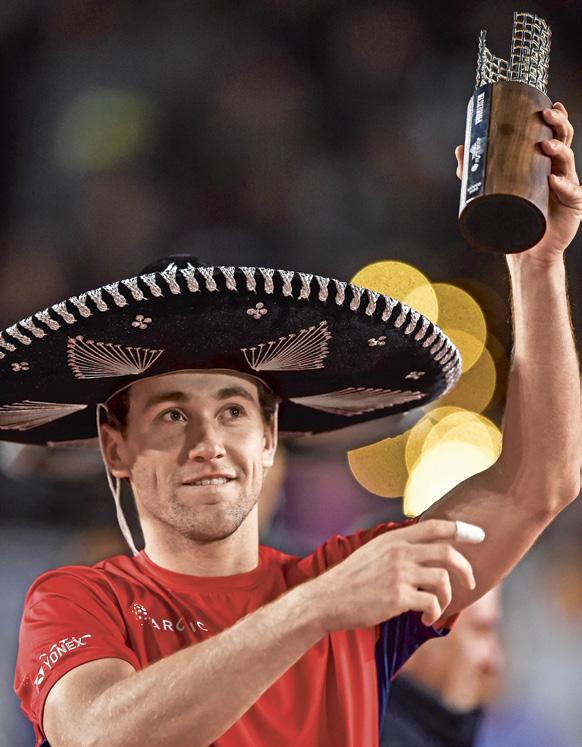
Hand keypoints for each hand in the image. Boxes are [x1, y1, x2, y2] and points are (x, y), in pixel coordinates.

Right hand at [310, 519, 477, 631]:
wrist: (328, 599)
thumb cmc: (351, 578)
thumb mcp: (373, 551)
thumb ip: (398, 547)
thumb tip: (424, 547)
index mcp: (393, 538)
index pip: (434, 526)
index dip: (460, 529)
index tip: (478, 535)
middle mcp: (398, 552)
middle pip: (447, 552)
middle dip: (466, 568)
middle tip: (471, 582)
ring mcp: (399, 574)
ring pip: (443, 580)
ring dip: (448, 598)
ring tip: (438, 608)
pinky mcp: (398, 597)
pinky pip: (431, 603)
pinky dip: (434, 613)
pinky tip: (426, 619)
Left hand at [455, 102, 581, 264]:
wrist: (527, 250)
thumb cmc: (513, 217)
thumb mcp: (493, 191)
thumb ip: (476, 171)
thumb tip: (460, 148)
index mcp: (545, 164)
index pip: (555, 136)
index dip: (556, 119)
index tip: (550, 105)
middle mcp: (559, 172)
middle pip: (565, 141)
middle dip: (559, 125)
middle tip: (547, 116)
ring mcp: (567, 187)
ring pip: (568, 162)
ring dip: (559, 150)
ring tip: (546, 146)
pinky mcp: (573, 206)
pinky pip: (572, 192)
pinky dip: (563, 186)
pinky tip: (553, 181)